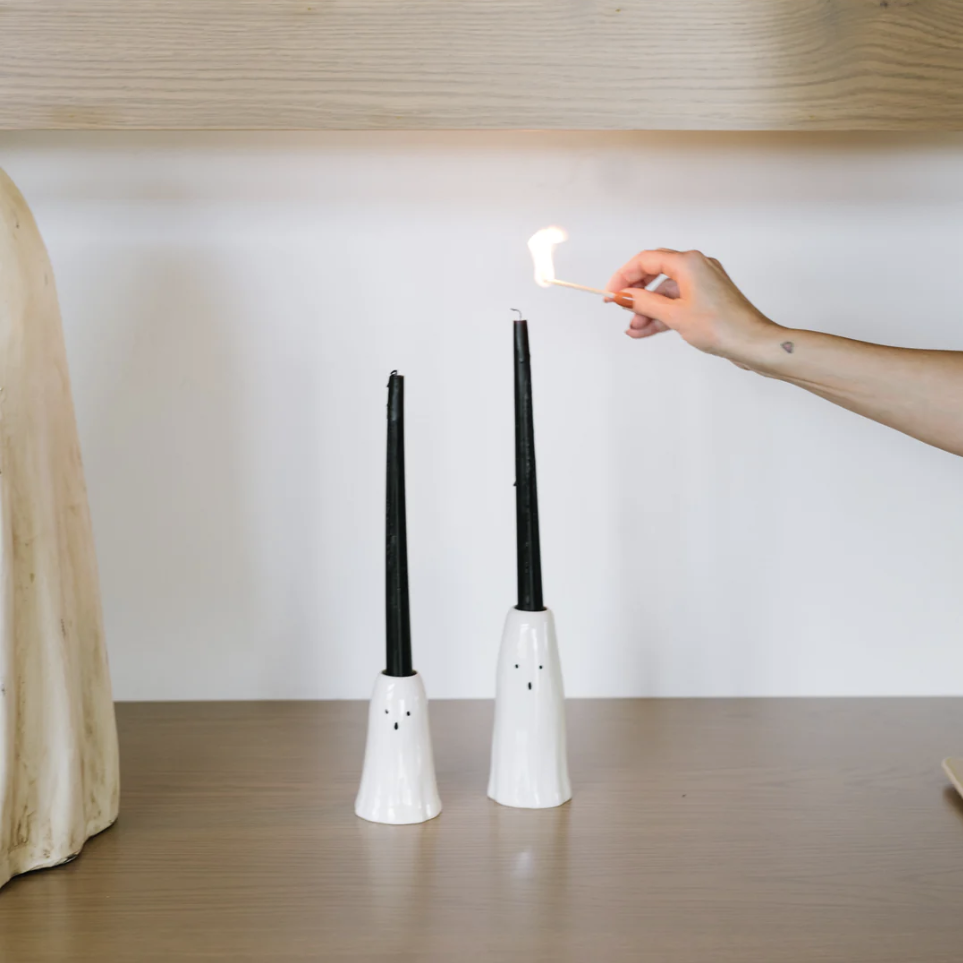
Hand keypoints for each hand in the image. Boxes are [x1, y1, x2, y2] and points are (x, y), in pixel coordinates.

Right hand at [606, 249, 778, 361]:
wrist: (752, 343)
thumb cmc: (721, 326)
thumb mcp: (674, 315)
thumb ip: (644, 303)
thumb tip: (623, 297)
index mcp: (688, 263)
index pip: (646, 260)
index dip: (624, 276)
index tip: (611, 293)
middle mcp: (696, 267)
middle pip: (655, 273)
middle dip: (636, 293)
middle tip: (619, 308)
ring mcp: (703, 283)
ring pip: (665, 292)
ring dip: (647, 310)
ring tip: (633, 329)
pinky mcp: (707, 299)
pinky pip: (677, 303)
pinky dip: (662, 315)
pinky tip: (645, 330)